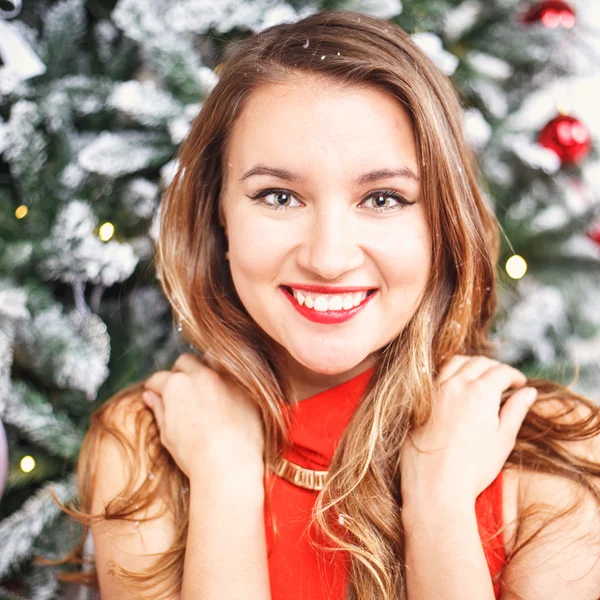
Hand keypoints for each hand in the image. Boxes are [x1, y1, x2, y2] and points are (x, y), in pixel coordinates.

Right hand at [142, 353, 264, 480]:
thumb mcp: (168, 434)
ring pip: (211, 361)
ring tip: (204, 388)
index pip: (159, 378)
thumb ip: (159, 410)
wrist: (229, 466)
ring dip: (205, 369)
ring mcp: (225, 378)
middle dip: (179, 372)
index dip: (155, 387)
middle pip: (185, 362)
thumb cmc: (195, 455)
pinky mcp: (246, 387)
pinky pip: (234, 377)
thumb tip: (149, 396)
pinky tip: (226, 399)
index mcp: (176, 385)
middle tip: (180, 389)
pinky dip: (227, 383)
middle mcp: (200, 375)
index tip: (155, 392)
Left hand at [400, 354, 536, 503]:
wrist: (435, 484)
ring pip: (456, 362)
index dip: (514, 375)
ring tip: (481, 377)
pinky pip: (438, 375)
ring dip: (472, 364)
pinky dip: (452, 372)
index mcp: (480, 392)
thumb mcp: (503, 439)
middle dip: (495, 367)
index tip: (520, 384)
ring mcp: (435, 390)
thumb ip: (516, 411)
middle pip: (479, 362)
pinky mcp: (421, 400)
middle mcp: (455, 385)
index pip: (501, 371)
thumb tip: (529, 392)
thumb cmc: (473, 467)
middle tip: (504, 380)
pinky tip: (457, 386)